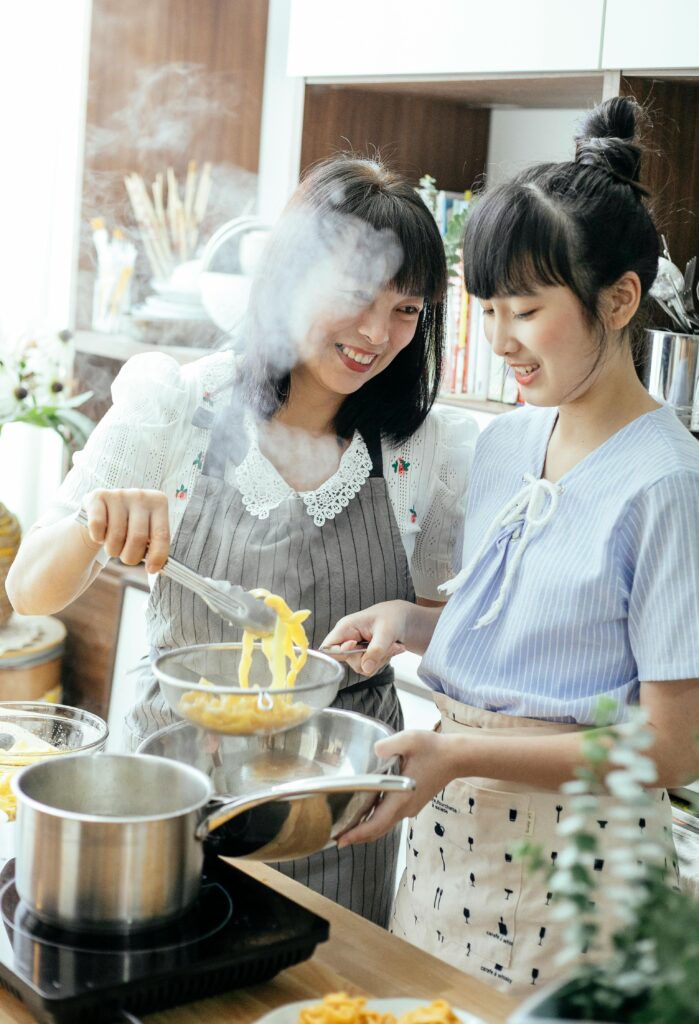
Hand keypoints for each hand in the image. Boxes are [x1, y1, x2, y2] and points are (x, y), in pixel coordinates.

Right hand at [81, 489, 170, 572]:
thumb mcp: (148, 533)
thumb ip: (155, 548)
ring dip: (113, 550)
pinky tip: (101, 534)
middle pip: (137, 538)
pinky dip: (98, 538)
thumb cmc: (131, 527)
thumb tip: (155, 568)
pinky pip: (97, 526)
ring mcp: (119, 494)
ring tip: (113, 544)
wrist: (105, 510)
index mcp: (159, 503)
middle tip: (127, 557)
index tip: (151, 569)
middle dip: (130, 556)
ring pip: (116, 535)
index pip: (162, 535)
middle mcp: (141, 495)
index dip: (157, 556)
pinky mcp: (98, 496)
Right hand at [321, 601, 410, 675]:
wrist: (403, 619)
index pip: (328, 648)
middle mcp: (347, 639)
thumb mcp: (387, 631)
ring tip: (393, 646)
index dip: (340, 652)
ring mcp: (355, 649)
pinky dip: (383, 660)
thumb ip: (376, 650)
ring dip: (380, 659)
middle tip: (386, 646)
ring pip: (361, 666)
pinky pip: (369, 667)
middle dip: (369, 657)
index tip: (358, 645)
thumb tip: (366, 668)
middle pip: (347, 661)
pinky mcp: (364, 656)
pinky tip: (391, 649)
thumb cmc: (392, 617)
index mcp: (345, 628)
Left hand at [337, 730, 459, 846]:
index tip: (341, 839)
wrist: (456, 757)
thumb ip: (389, 744)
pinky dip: (375, 821)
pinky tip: (365, 814)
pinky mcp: (412, 804)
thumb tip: (374, 750)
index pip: (376, 823)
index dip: (357, 833)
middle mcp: (405, 808)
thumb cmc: (433, 748)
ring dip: (365, 830)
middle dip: (357, 836)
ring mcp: (410, 808)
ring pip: (384, 826)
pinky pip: (390, 818)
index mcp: (402, 797)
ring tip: (347, 829)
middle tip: (336, 838)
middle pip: (377, 830)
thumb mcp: (410, 740)